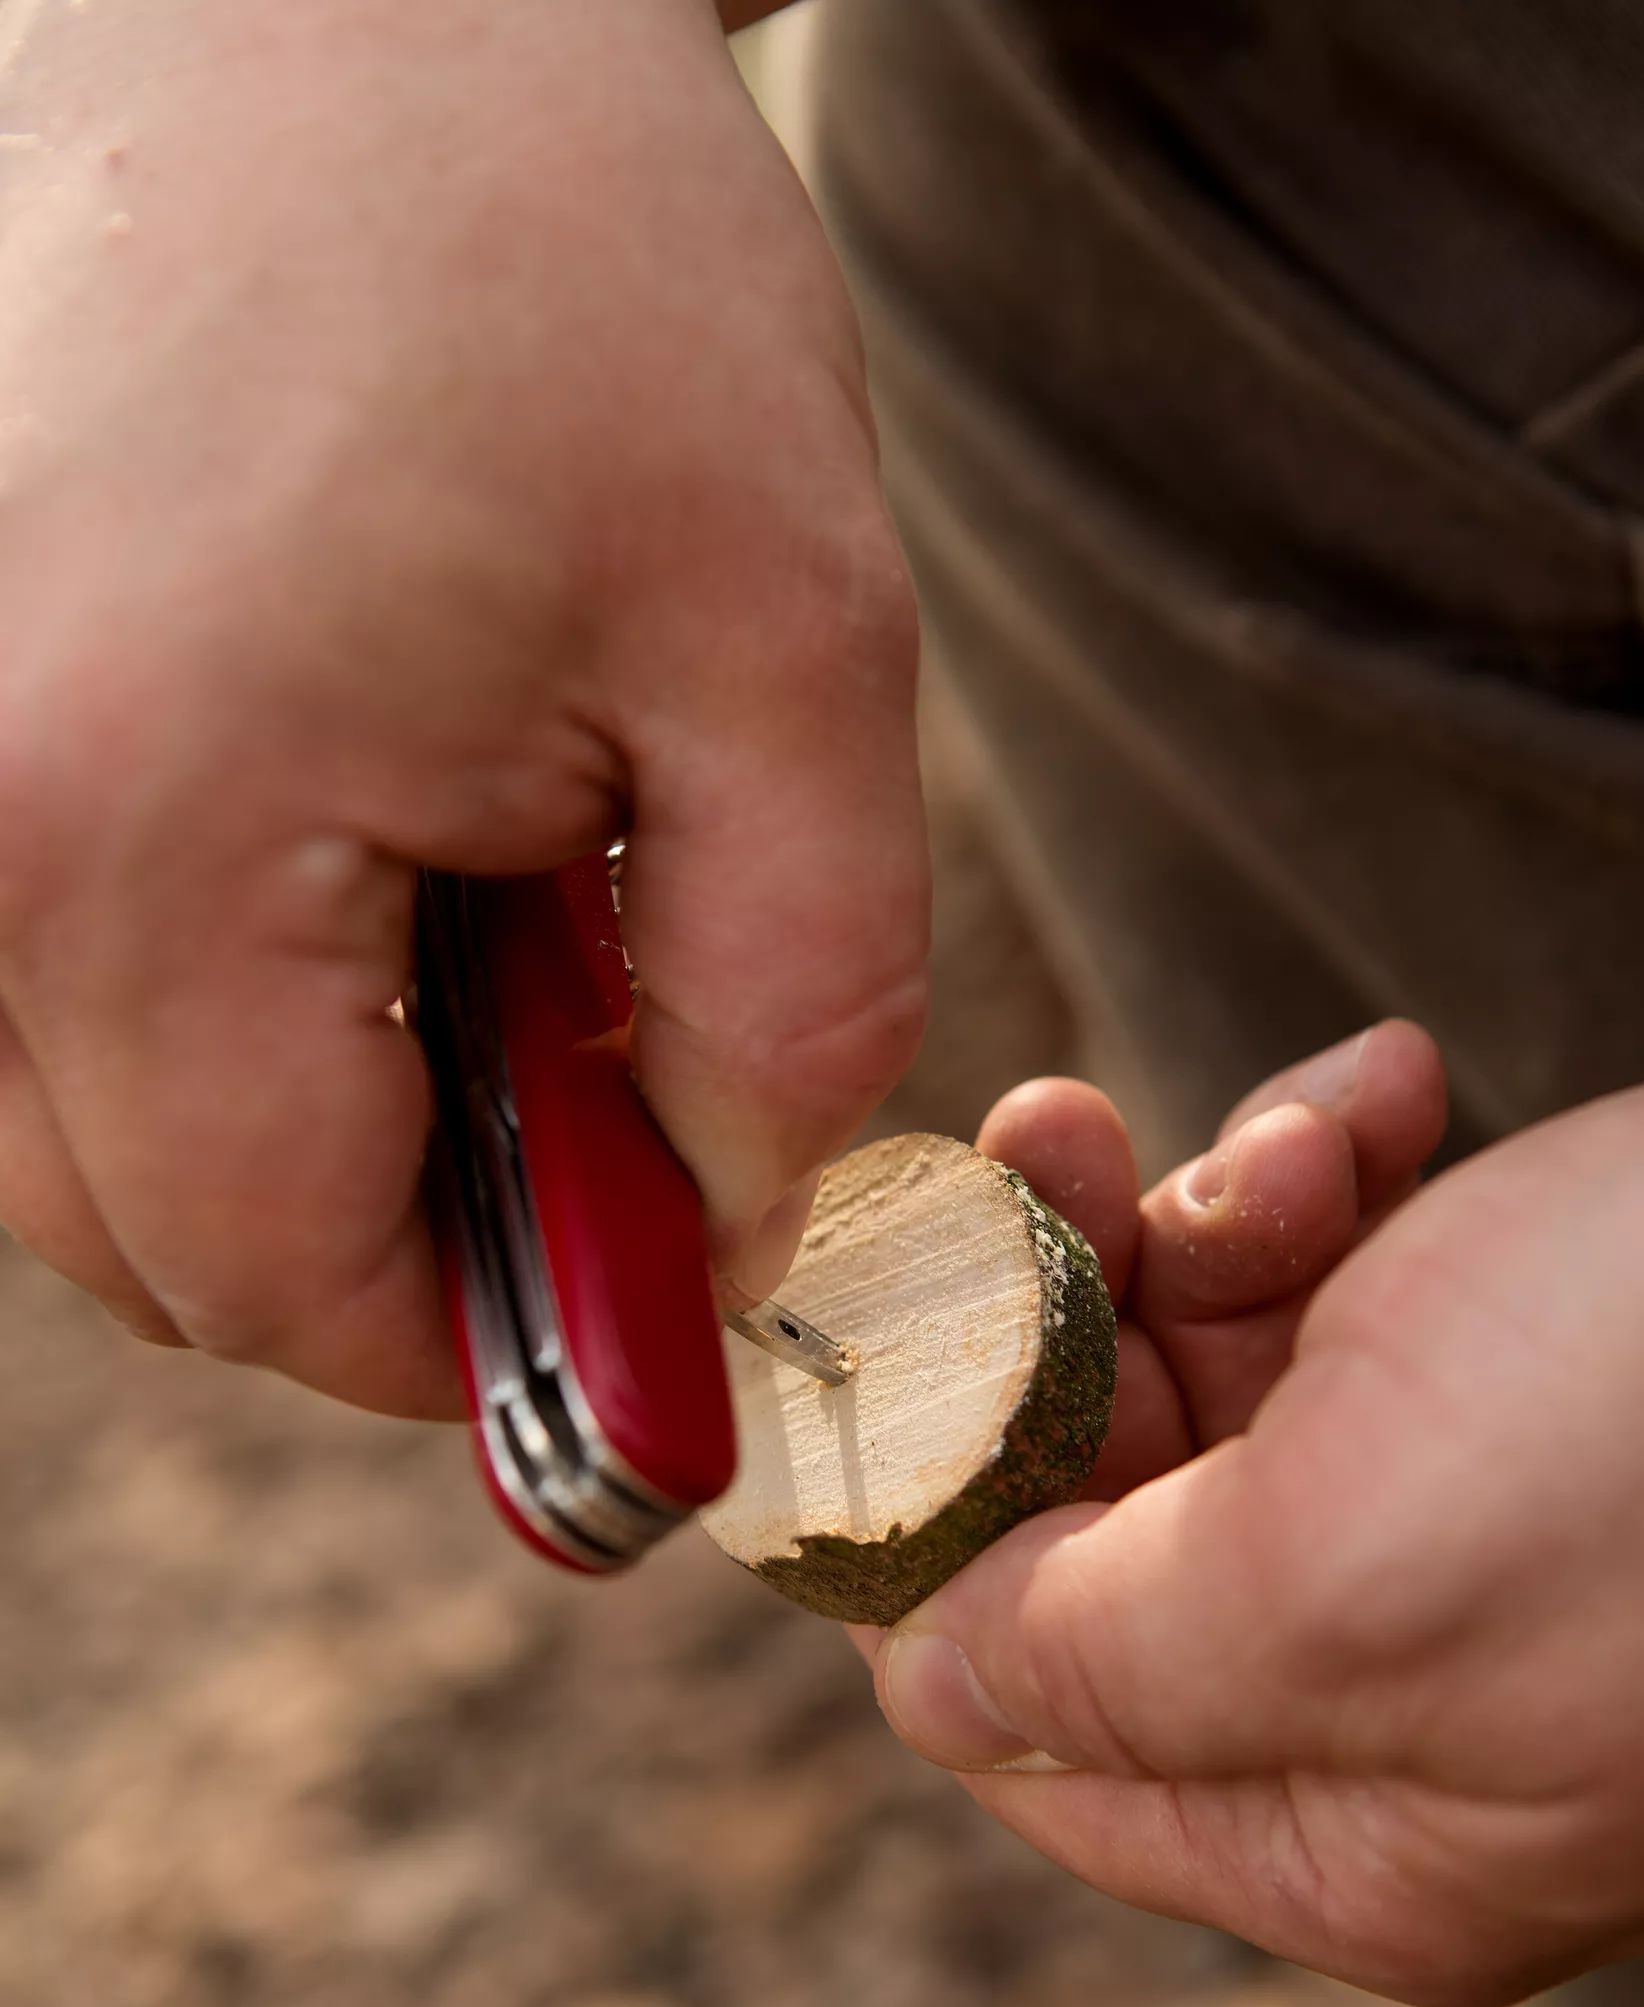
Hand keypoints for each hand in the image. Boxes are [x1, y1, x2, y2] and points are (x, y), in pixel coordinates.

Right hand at [0, 0, 925, 1415]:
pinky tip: (311, 826)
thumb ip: (792, 1006)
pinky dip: (176, 992)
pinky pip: (22, 988)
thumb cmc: (559, 257)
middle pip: (148, 1240)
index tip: (626, 1269)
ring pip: (64, 1134)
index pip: (277, 1285)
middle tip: (551, 1030)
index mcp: (132, 844)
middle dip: (377, 1221)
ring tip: (433, 878)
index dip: (482, 1338)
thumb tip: (719, 1237)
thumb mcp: (791, 641)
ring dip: (268, 1106)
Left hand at [857, 1025, 1643, 2006]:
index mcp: (1343, 1825)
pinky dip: (1336, 1170)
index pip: (1030, 1726)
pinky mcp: (1525, 1373)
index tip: (876, 1349)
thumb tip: (921, 1685)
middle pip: (1099, 1513)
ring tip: (1306, 1139)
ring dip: (1206, 1217)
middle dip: (1056, 1321)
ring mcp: (1462, 1528)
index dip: (929, 1539)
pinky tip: (1400, 1101)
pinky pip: (1344, 1274)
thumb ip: (1096, 1654)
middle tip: (1046, 1144)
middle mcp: (1389, 1695)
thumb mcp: (1341, 1584)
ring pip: (1204, 1363)